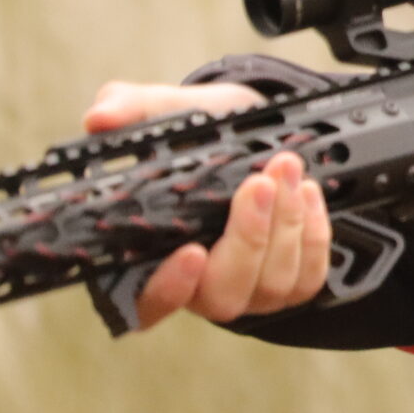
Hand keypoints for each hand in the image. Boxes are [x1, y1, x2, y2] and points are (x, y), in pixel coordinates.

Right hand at [82, 81, 332, 328]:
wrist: (260, 132)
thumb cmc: (207, 133)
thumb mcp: (172, 111)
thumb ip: (134, 109)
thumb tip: (99, 117)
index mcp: (152, 257)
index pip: (147, 303)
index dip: (168, 289)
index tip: (192, 253)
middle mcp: (200, 284)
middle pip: (223, 293)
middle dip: (248, 237)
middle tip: (258, 183)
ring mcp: (249, 288)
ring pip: (271, 284)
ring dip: (286, 225)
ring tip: (287, 170)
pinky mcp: (291, 281)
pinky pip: (308, 278)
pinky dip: (314, 236)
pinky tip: (308, 193)